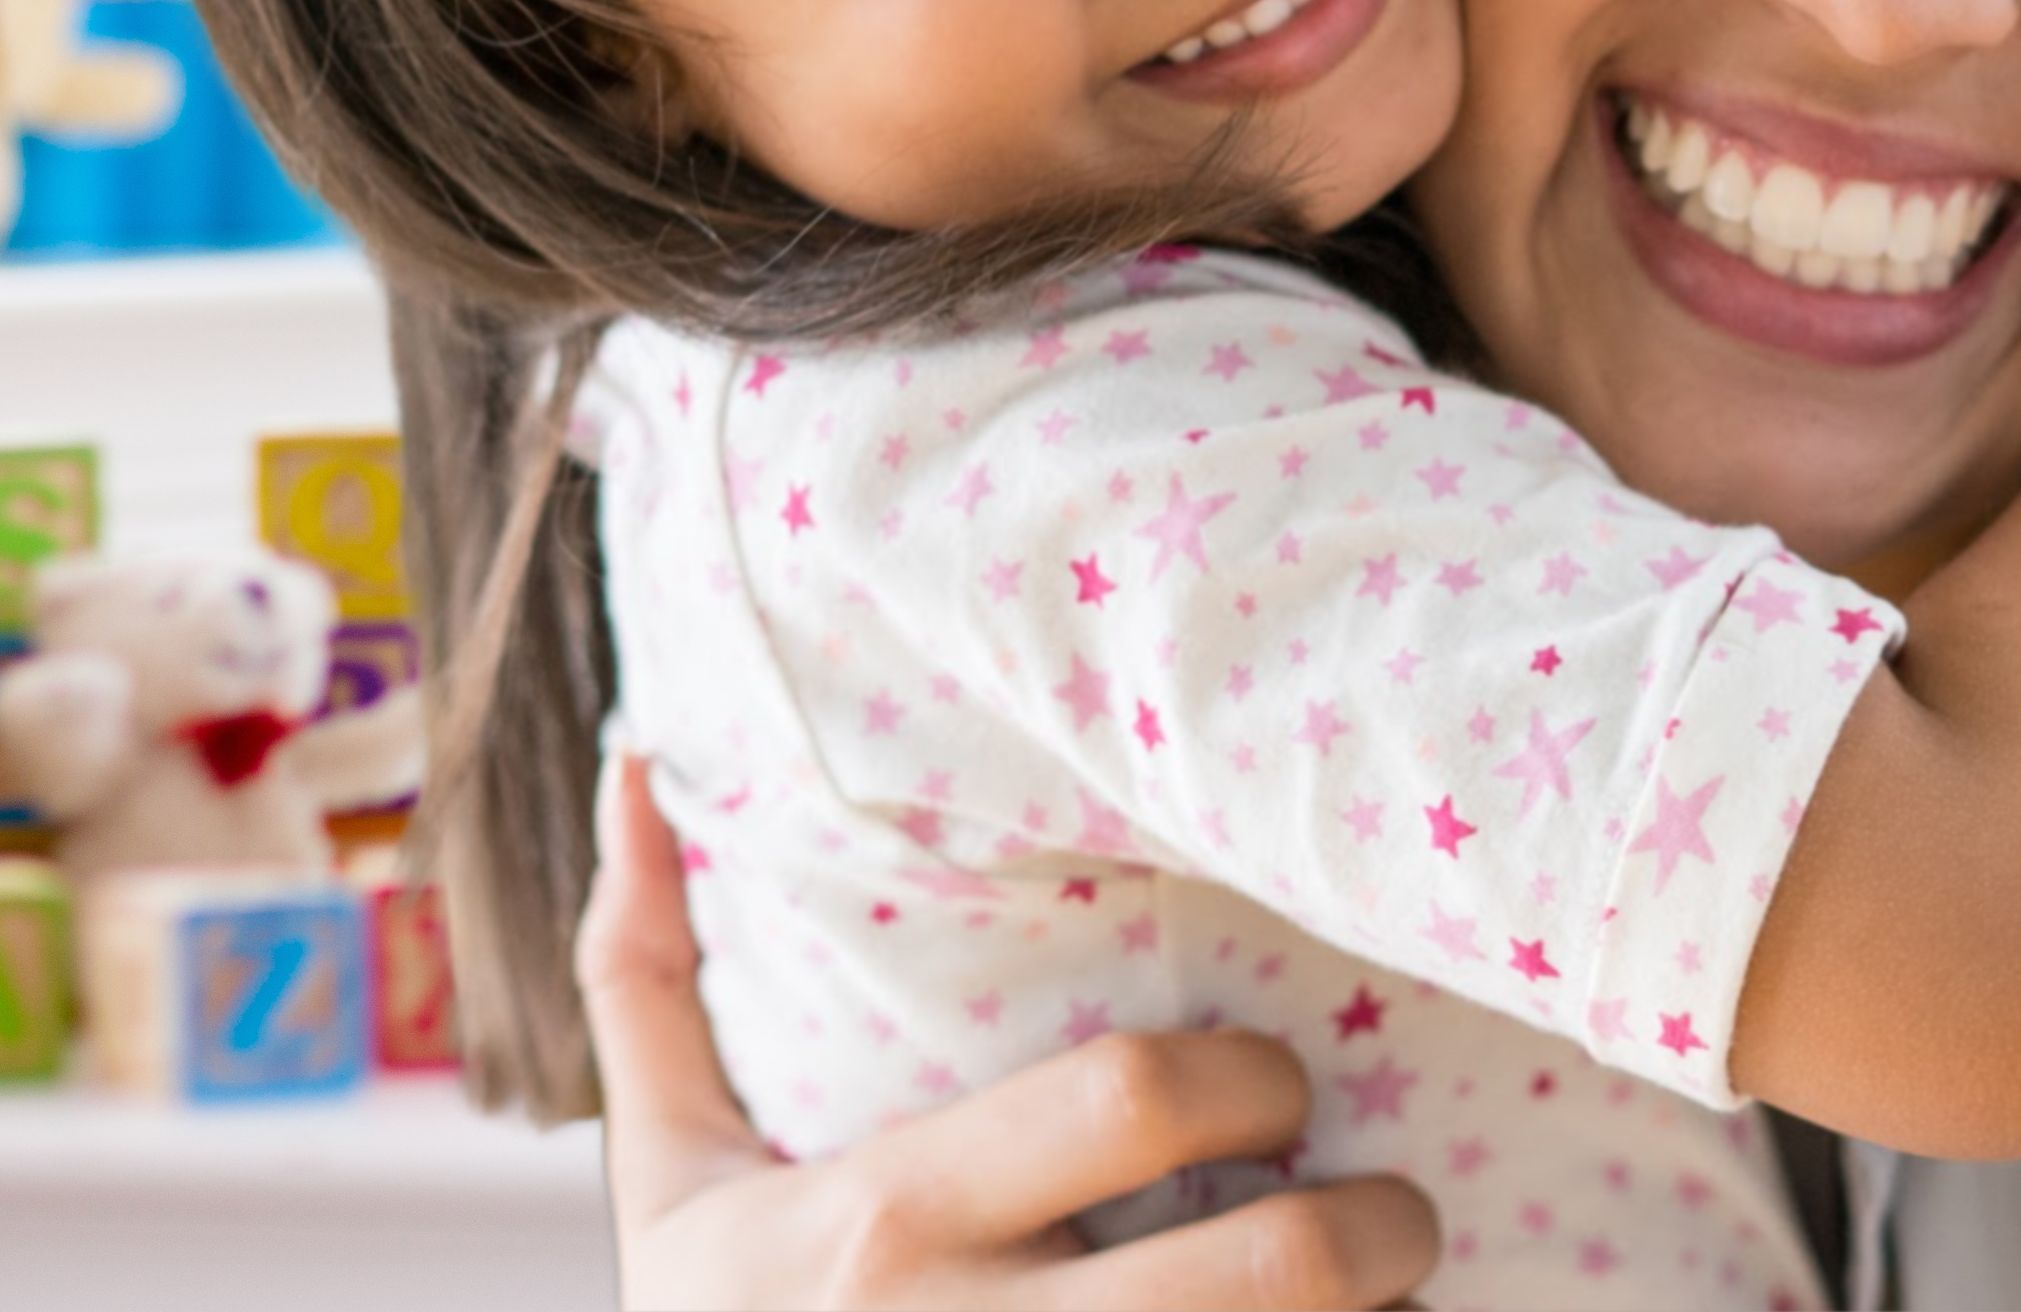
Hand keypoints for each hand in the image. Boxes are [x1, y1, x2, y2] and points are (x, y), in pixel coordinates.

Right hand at [579, 758, 1438, 1309]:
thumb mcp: (670, 1192)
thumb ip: (649, 985)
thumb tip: (631, 764)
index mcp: (887, 1226)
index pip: (1130, 1097)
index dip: (1249, 1078)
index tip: (1278, 1087)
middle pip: (1268, 1269)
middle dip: (1376, 1233)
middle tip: (1390, 1212)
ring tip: (1389, 1310)